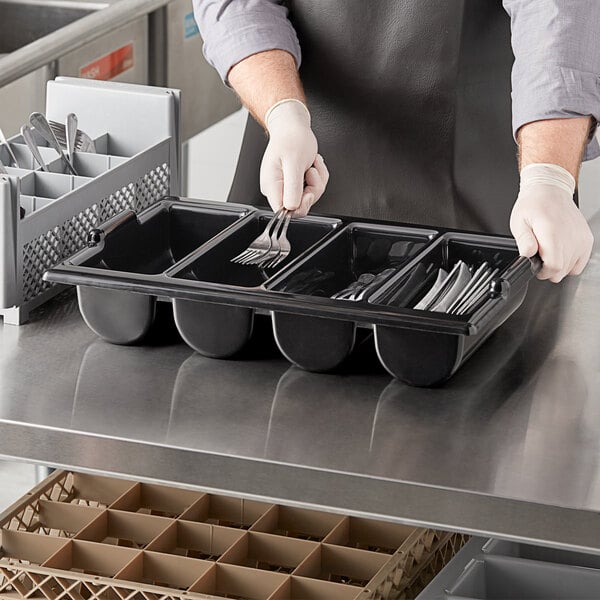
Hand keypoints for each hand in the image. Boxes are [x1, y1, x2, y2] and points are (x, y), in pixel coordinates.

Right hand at [260, 99, 328, 215]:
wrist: (293, 127)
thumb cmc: (291, 139)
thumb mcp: (294, 162)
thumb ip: (292, 187)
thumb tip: (291, 208)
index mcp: (271, 185)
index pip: (282, 211)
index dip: (299, 206)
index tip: (308, 193)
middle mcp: (277, 189)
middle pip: (299, 207)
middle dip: (312, 190)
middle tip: (311, 172)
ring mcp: (287, 188)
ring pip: (308, 199)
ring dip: (317, 181)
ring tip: (311, 164)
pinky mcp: (295, 186)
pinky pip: (312, 191)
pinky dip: (318, 178)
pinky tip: (313, 165)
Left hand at [510, 163, 593, 282]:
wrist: (551, 191)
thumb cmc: (533, 205)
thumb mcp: (519, 222)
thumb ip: (524, 241)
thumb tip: (527, 255)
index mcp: (553, 233)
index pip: (553, 267)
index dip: (542, 271)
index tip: (536, 266)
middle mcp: (571, 237)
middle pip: (561, 271)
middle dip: (548, 270)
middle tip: (540, 257)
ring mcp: (581, 239)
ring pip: (570, 269)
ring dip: (558, 266)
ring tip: (549, 252)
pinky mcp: (587, 240)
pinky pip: (580, 263)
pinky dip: (569, 263)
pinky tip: (560, 253)